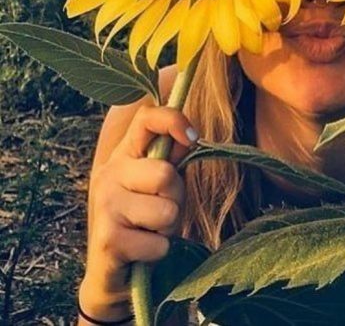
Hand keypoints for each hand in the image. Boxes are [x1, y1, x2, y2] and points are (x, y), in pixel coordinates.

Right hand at [79, 105, 196, 316]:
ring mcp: (105, 206)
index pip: (146, 119)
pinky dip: (158, 251)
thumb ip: (173, 159)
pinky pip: (159, 243)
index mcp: (125, 154)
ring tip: (150, 231)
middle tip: (161, 210)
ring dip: (168, 228)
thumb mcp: (160, 184)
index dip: (172, 119)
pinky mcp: (108, 240)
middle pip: (166, 174)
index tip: (193, 137)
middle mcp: (110, 174)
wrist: (110, 272)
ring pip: (166, 211)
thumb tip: (191, 136)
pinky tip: (140, 251)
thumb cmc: (143, 219)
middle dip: (175, 197)